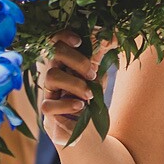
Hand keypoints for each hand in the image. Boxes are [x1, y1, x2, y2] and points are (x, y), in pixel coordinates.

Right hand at [37, 32, 102, 146]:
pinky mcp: (48, 112)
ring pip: (51, 76)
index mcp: (64, 62)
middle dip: (77, 60)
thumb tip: (115, 37)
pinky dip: (67, 104)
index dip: (64, 36)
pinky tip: (80, 106)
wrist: (85, 128)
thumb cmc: (88, 97)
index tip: (79, 41)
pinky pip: (48, 105)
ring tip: (89, 95)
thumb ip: (102, 57)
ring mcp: (49, 92)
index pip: (56, 40)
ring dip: (75, 83)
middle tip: (92, 74)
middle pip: (54, 53)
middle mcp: (54, 73)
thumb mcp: (98, 75)